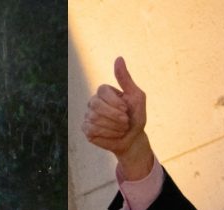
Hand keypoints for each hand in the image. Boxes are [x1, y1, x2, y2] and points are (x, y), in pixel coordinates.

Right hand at [82, 57, 152, 178]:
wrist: (134, 138)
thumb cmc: (136, 116)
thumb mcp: (136, 96)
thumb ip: (125, 79)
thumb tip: (119, 58)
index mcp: (104, 92)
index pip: (102, 90)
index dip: (115, 102)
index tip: (126, 110)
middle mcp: (93, 102)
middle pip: (96, 104)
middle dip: (114, 116)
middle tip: (125, 122)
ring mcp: (88, 115)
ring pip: (95, 118)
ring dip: (114, 126)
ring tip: (121, 129)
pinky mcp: (86, 129)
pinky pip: (92, 130)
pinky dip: (107, 134)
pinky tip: (114, 134)